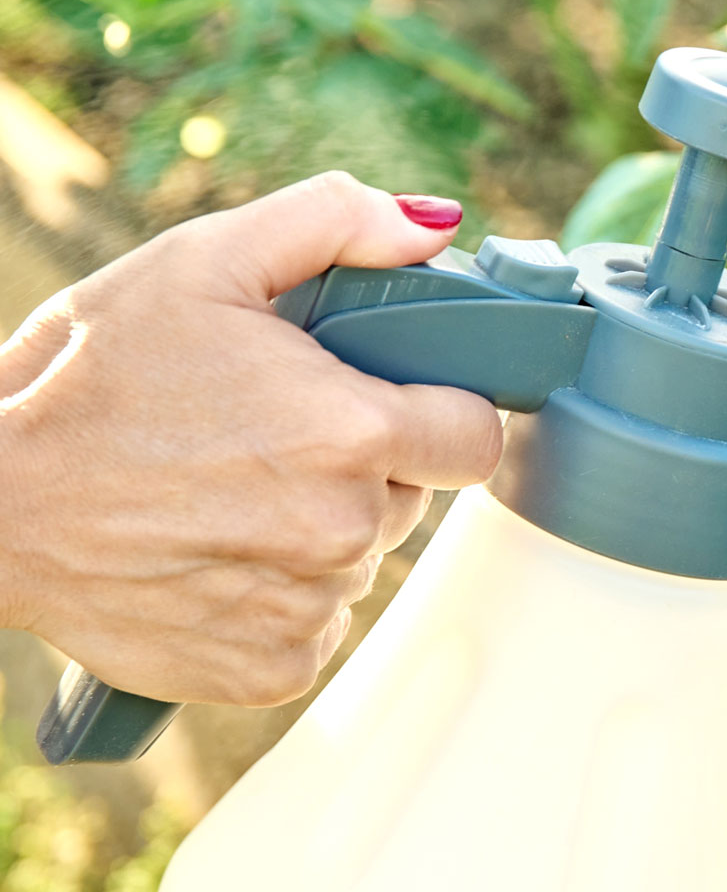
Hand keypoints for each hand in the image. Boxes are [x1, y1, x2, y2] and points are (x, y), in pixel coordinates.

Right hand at [0, 176, 502, 706]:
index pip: (476, 437)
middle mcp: (344, 529)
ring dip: (314, 531)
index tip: (389, 402)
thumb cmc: (85, 381)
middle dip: (362, 465)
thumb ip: (332, 224)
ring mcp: (312, 606)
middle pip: (410, 496)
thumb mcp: (198, 263)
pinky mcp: (275, 668)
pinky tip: (208, 555)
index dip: (438, 412)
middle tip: (266, 439)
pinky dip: (274, 597)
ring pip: (358, 559)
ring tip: (221, 496)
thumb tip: (434, 223)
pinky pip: (313, 624)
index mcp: (352, 431)